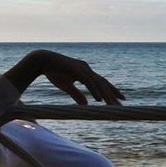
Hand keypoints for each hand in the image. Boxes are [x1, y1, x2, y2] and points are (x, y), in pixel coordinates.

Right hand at [8, 50, 124, 105]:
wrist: (42, 61)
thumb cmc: (53, 72)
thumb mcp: (67, 86)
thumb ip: (77, 95)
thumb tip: (86, 105)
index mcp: (85, 72)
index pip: (101, 82)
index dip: (110, 90)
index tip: (119, 99)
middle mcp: (86, 69)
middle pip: (103, 82)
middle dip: (113, 93)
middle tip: (123, 102)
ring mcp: (82, 69)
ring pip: (98, 83)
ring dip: (106, 94)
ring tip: (113, 105)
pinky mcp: (76, 70)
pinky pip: (88, 82)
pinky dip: (94, 91)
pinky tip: (99, 99)